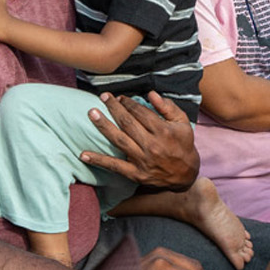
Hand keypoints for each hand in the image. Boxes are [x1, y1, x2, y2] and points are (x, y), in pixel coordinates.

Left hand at [81, 91, 198, 190]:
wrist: (185, 175)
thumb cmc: (184, 145)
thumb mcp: (183, 123)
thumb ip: (168, 107)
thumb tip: (150, 94)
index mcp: (163, 131)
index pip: (141, 113)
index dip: (129, 103)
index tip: (120, 98)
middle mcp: (151, 145)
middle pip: (128, 123)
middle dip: (114, 108)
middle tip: (103, 97)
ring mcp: (142, 160)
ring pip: (119, 140)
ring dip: (104, 126)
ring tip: (92, 113)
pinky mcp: (135, 174)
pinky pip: (114, 166)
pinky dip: (98, 160)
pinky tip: (83, 155)